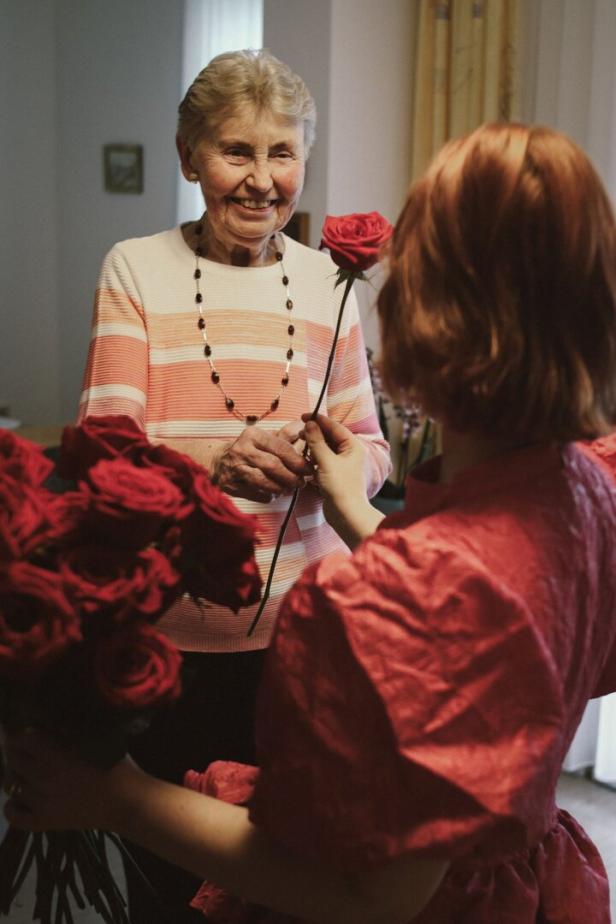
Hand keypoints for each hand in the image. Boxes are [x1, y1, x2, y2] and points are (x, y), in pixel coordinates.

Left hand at [3, 729, 139, 832]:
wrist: (127, 803)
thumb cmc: (118, 766)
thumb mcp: (99, 740)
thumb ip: (73, 732)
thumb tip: (55, 719)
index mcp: (56, 755)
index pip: (22, 738)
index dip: (22, 733)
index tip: (29, 731)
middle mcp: (42, 778)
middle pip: (13, 759)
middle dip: (17, 751)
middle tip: (28, 750)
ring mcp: (40, 802)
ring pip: (11, 784)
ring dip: (17, 775)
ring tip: (27, 772)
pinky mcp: (42, 822)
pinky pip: (13, 814)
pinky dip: (12, 805)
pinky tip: (21, 797)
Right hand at [213, 422, 311, 502]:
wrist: (218, 461)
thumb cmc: (249, 449)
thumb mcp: (263, 438)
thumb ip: (285, 437)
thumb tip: (307, 432)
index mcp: (253, 435)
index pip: (280, 448)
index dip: (298, 461)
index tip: (309, 469)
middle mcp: (242, 450)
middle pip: (273, 466)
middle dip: (291, 477)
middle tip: (301, 483)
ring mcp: (235, 468)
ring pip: (264, 482)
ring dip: (281, 488)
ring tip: (290, 488)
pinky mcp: (231, 485)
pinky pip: (256, 493)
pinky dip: (269, 496)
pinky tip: (274, 493)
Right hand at [302, 414, 383, 547]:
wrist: (346, 514)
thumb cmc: (340, 487)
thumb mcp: (326, 461)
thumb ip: (316, 441)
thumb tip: (310, 424)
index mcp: (352, 446)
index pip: (334, 426)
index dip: (318, 420)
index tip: (303, 416)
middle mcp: (348, 453)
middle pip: (329, 437)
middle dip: (314, 434)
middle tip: (300, 433)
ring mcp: (341, 464)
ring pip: (324, 449)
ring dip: (312, 447)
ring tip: (301, 446)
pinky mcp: (333, 475)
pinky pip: (321, 461)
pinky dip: (313, 459)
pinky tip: (304, 461)